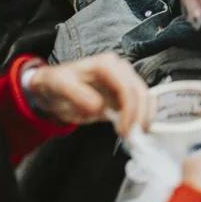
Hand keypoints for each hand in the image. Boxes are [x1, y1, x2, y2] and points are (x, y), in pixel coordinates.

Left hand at [24, 54, 152, 135]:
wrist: (54, 88)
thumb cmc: (57, 84)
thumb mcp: (60, 86)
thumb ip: (78, 94)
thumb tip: (98, 106)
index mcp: (106, 65)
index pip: (126, 87)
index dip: (129, 109)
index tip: (124, 130)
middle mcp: (120, 69)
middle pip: (140, 92)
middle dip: (140, 115)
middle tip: (134, 137)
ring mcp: (125, 81)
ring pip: (146, 97)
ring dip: (146, 117)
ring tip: (138, 136)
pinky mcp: (125, 94)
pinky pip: (142, 103)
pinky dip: (144, 117)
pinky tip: (138, 130)